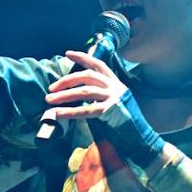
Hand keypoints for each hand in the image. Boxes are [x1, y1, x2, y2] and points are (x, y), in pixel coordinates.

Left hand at [44, 51, 165, 166]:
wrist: (142, 137)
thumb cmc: (126, 123)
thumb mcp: (114, 102)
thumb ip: (100, 96)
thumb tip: (75, 95)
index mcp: (116, 83)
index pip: (98, 64)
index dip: (83, 57)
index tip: (68, 53)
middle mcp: (115, 87)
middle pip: (87, 76)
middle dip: (67, 80)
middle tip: (51, 87)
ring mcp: (114, 98)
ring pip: (84, 91)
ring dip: (64, 95)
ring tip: (49, 100)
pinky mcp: (110, 111)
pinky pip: (86, 110)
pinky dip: (70, 111)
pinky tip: (58, 113)